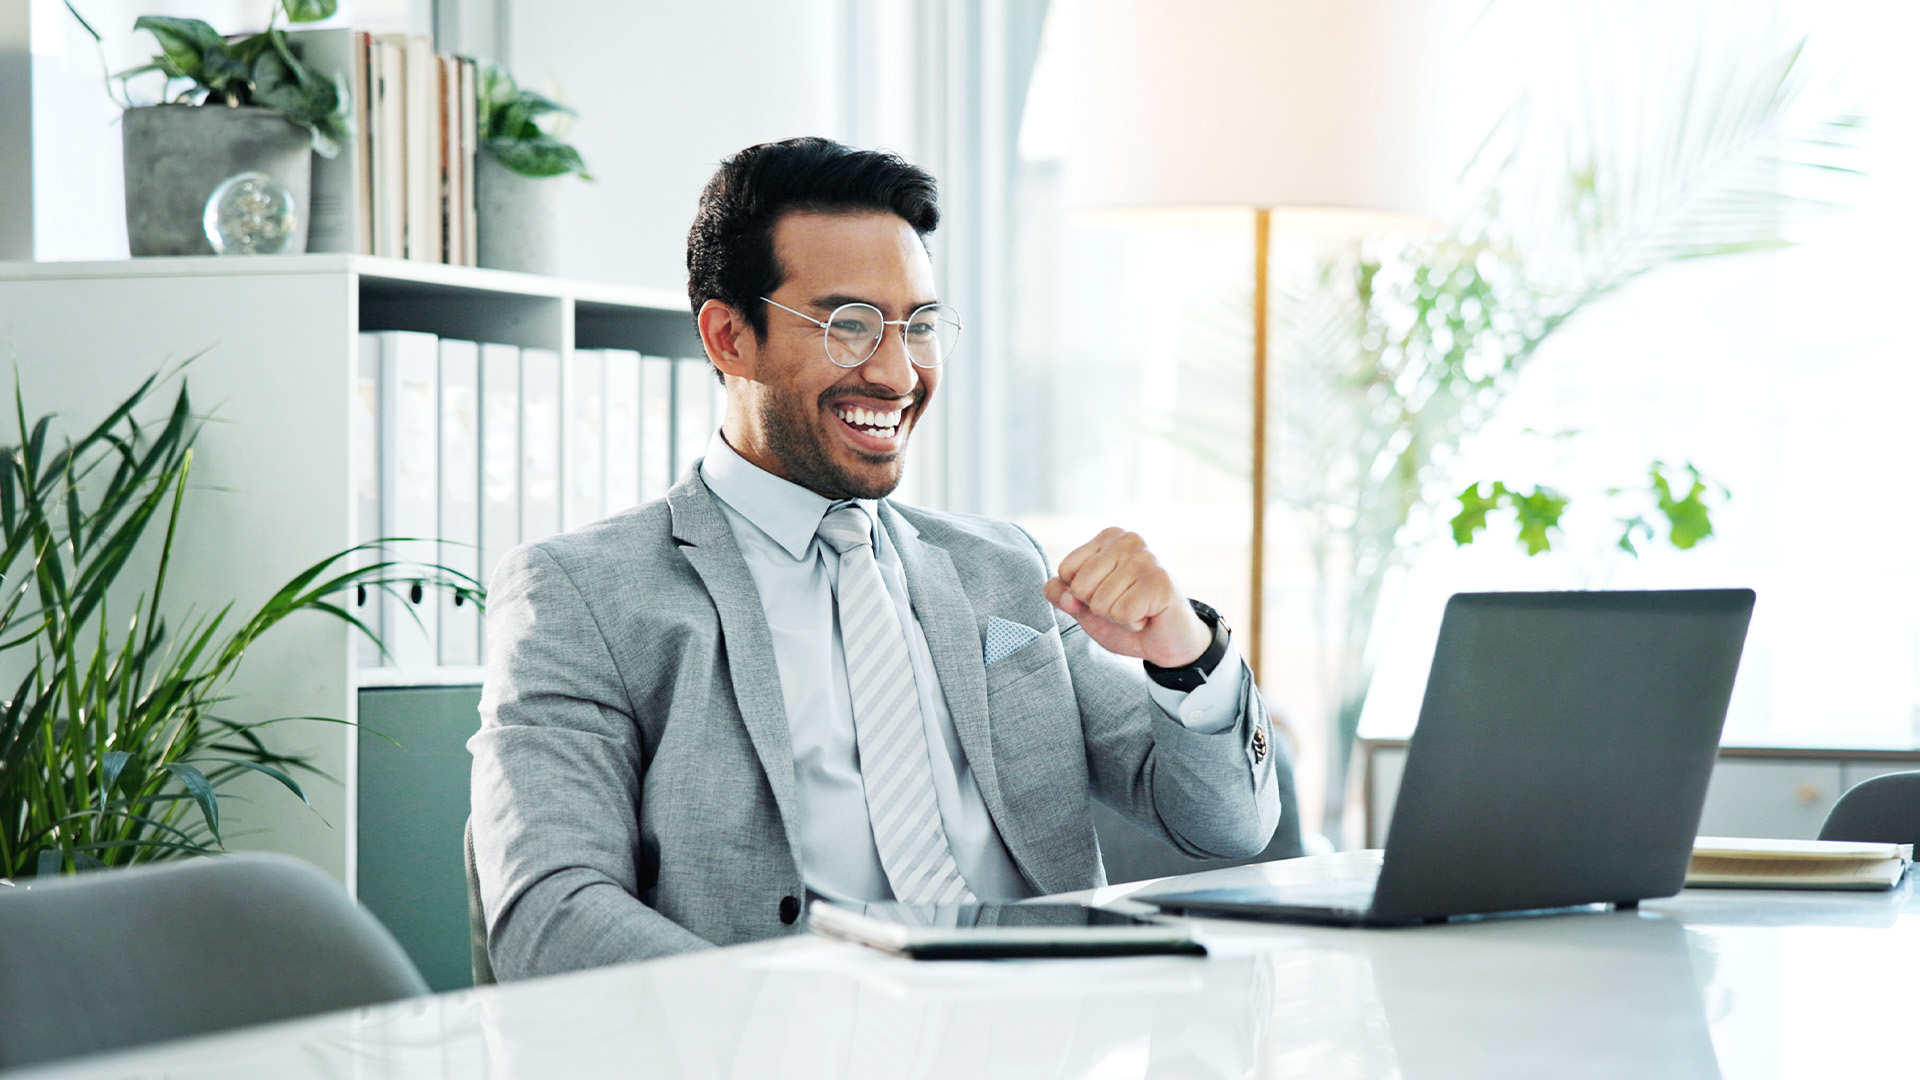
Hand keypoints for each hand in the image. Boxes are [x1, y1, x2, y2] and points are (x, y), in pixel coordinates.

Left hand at [1044, 528, 1210, 666]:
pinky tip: (1148, 615)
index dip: (1080, 595)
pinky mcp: (1160, 581)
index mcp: (1107, 538)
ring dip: (1116, 617)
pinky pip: (1121, 613)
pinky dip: (1132, 623)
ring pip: (1101, 602)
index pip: (1066, 570)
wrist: (1164, 641)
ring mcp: (1146, 558)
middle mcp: (1128, 540)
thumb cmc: (1124, 616)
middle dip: (1098, 608)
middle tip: (1124, 605)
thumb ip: (1062, 594)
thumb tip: (1063, 593)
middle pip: (1081, 586)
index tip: (1106, 595)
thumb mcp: (1084, 606)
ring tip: (1138, 610)